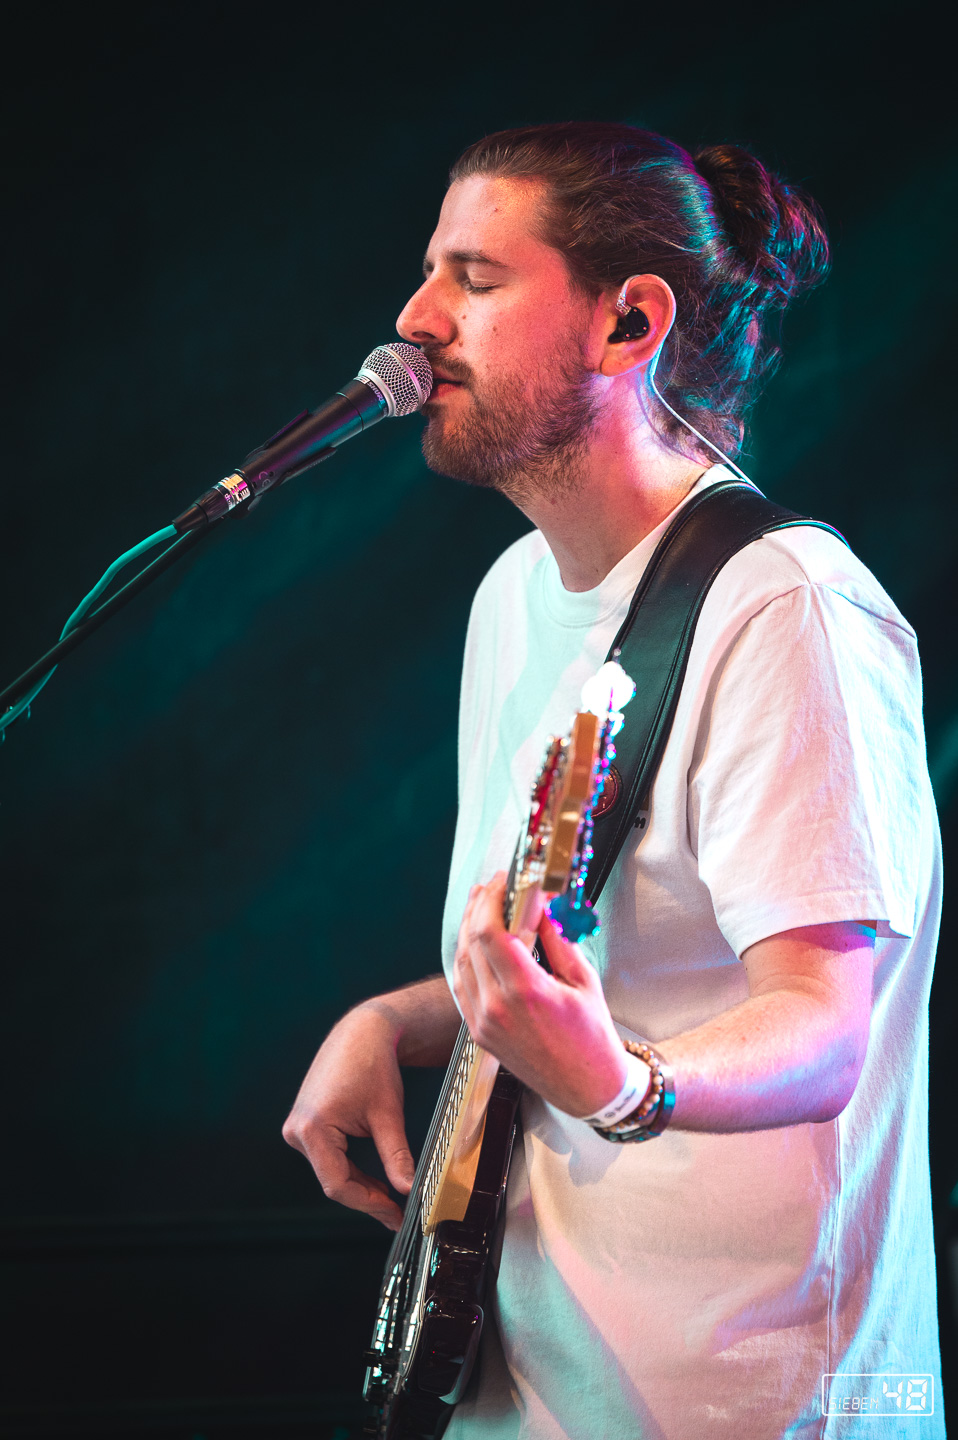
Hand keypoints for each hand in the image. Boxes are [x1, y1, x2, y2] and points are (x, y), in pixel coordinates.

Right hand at [282, 1003, 414, 1230]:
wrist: (361, 1032)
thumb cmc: (373, 1065)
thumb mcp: (388, 1114)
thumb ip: (396, 1156)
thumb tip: (409, 1191)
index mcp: (311, 1128)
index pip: (337, 1184)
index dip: (369, 1204)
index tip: (395, 1215)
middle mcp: (297, 1131)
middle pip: (333, 1181)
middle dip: (367, 1198)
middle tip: (397, 1215)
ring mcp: (298, 1129)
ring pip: (332, 1172)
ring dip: (361, 1186)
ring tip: (391, 1201)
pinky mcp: (306, 1126)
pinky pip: (329, 1159)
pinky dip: (352, 1171)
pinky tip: (376, 1182)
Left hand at [452, 873, 626, 1117]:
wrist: (587, 1088)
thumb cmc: (592, 1038)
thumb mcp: (583, 980)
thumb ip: (558, 938)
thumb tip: (541, 903)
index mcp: (527, 993)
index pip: (491, 931)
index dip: (493, 898)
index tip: (504, 881)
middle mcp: (497, 1008)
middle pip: (471, 941)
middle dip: (479, 906)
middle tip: (492, 886)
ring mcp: (483, 1023)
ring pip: (460, 962)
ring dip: (467, 928)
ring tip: (480, 904)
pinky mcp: (478, 1033)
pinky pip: (462, 986)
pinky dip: (465, 957)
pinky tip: (474, 941)